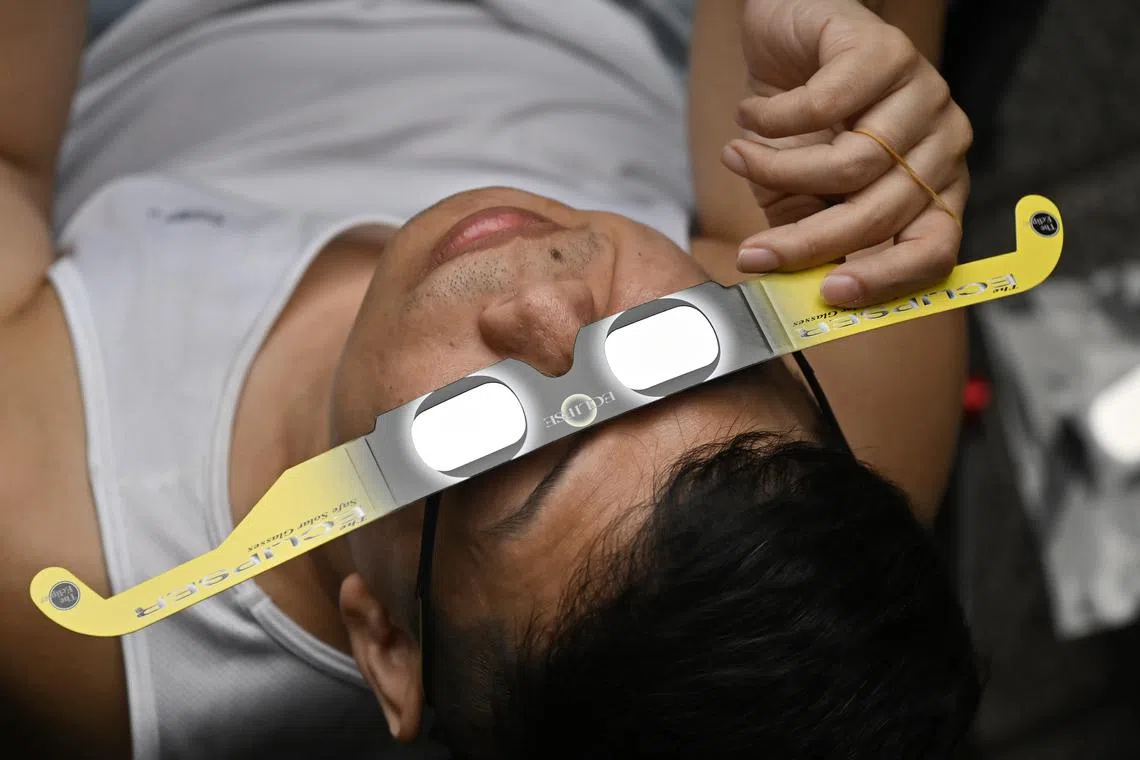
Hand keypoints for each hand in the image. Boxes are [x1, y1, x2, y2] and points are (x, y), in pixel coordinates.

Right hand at [723, 0, 972, 306]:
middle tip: (753, 252)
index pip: (935, 248)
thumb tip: (797, 289)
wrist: (791, 28)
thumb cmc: (800, 119)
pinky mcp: (886, 51)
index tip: (829, 293)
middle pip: (882, 213)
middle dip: (807, 241)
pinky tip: (751, 117)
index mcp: (933, 187)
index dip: (885, 279)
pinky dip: (771, 122)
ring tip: (738, 159)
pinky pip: (824, 108)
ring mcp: (923, 94)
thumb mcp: (802, 193)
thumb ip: (809, 234)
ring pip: (851, 165)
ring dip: (778, 172)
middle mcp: (942, 143)